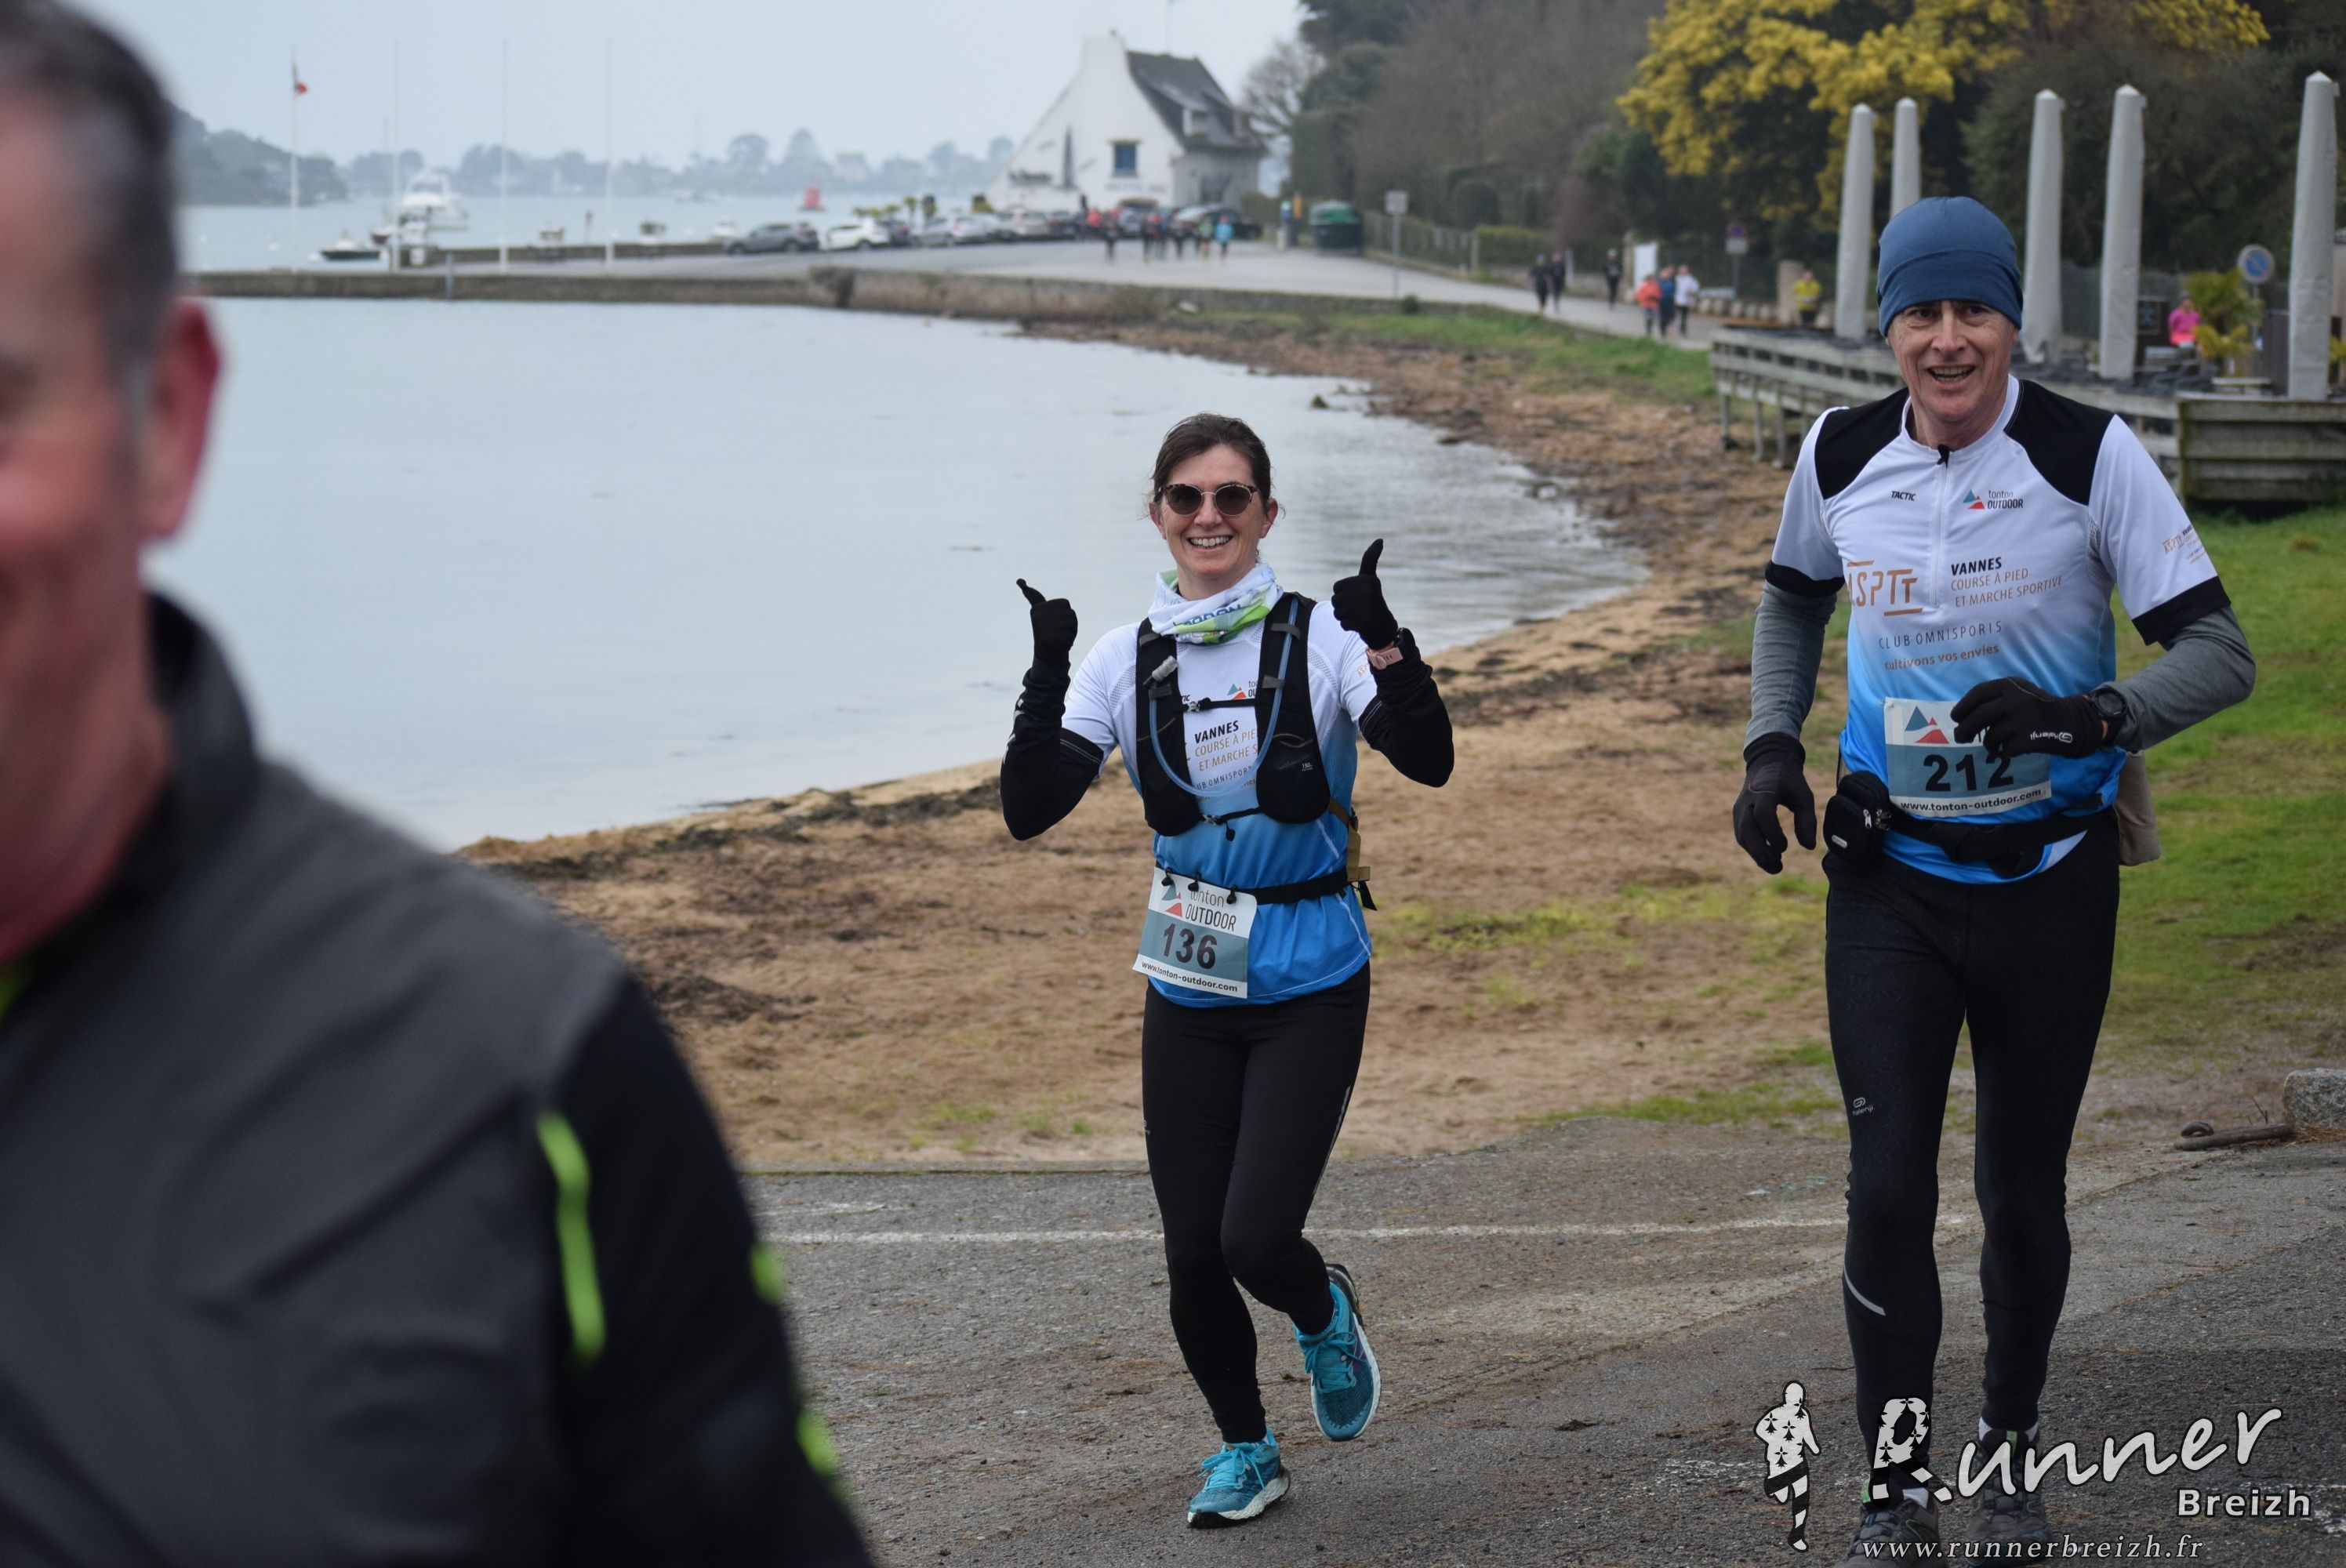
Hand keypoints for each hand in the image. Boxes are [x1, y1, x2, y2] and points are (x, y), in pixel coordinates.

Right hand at [1017, 578, 1077, 665]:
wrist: (1047, 655)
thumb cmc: (1050, 632)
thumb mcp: (1044, 612)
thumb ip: (1033, 596)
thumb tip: (1019, 580)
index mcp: (1038, 608)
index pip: (1066, 604)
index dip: (1066, 614)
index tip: (1055, 621)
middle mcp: (1037, 615)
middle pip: (1071, 614)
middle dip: (1070, 624)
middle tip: (1060, 632)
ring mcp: (1040, 626)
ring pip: (1071, 623)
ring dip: (1071, 633)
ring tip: (1060, 638)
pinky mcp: (1046, 638)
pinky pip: (1069, 635)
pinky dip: (1069, 641)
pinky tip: (1059, 644)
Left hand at [1331, 539, 1398, 651]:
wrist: (1384, 628)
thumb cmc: (1373, 601)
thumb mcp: (1370, 578)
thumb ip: (1370, 559)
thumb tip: (1380, 540)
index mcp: (1367, 580)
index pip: (1336, 588)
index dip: (1343, 594)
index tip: (1357, 597)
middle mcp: (1368, 591)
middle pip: (1335, 601)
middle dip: (1342, 607)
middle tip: (1357, 609)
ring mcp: (1367, 607)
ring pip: (1337, 613)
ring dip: (1344, 617)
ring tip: (1358, 616)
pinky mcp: (1364, 622)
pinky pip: (1343, 624)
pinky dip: (1348, 627)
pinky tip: (1359, 625)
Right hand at [1733, 733, 1815, 874]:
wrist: (1767, 763)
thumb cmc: (1789, 781)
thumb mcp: (1804, 795)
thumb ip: (1807, 820)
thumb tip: (1808, 847)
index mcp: (1764, 791)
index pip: (1762, 815)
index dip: (1772, 834)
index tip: (1786, 848)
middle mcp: (1747, 800)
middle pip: (1747, 830)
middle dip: (1761, 852)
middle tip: (1779, 867)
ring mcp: (1739, 808)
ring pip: (1742, 836)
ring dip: (1757, 854)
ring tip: (1776, 866)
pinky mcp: (1738, 815)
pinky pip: (1742, 836)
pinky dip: (1753, 849)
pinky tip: (1768, 856)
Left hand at [1950, 677, 2102, 759]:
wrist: (2073, 722)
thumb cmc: (2038, 709)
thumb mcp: (2020, 693)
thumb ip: (1996, 699)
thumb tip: (1962, 717)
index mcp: (2012, 685)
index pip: (1978, 693)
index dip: (1963, 706)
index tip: (1955, 717)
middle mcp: (2017, 699)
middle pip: (1978, 716)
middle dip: (1964, 729)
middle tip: (1960, 737)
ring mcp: (2024, 718)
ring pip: (1991, 735)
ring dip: (1988, 744)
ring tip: (1993, 744)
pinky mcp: (2031, 738)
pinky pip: (2005, 749)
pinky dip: (2004, 752)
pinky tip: (2011, 749)